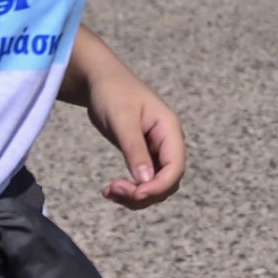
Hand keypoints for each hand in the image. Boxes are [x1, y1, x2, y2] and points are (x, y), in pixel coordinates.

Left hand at [85, 62, 185, 208]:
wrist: (101, 81)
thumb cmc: (114, 93)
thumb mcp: (122, 120)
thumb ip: (135, 150)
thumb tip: (145, 181)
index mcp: (169, 130)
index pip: (175, 167)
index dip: (158, 186)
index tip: (134, 193)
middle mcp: (168, 143)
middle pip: (167, 182)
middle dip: (143, 193)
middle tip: (113, 189)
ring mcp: (157, 151)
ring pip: (156, 186)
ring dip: (135, 195)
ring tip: (109, 191)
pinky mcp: (144, 156)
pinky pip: (144, 181)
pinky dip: (129, 190)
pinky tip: (111, 189)